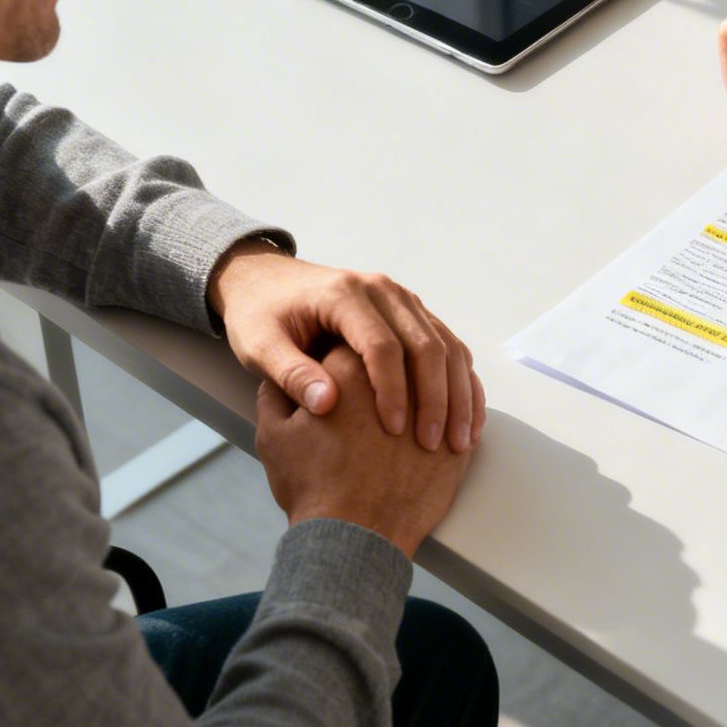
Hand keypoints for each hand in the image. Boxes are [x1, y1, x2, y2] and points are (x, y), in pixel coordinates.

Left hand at [209, 240, 482, 452]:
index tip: (393, 431)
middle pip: (425, 344)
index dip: (392, 391)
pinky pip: (449, 346)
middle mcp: (383, 291)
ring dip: (457, 394)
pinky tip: (465, 418)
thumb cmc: (261, 315)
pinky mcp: (413, 313)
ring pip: (446, 345)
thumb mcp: (260, 345)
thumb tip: (326, 404)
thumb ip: (290, 374)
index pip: (382, 345)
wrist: (267, 281)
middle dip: (435, 398)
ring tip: (459, 439)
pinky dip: (461, 382)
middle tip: (434, 444)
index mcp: (344, 295)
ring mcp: (403, 301)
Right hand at [255, 343, 474, 554]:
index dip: (342, 349)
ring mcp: (437, 408)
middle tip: (377, 381)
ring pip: (443, 377)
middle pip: (403, 352)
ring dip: (431, 381)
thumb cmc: (313, 486)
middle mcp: (400, 378)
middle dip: (393, 363)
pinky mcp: (458, 441)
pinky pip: (467, 411)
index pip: (352, 338)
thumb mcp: (274, 434)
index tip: (339, 362)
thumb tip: (287, 375)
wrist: (355, 538)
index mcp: (351, 366)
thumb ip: (279, 391)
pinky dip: (457, 407)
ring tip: (413, 398)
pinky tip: (443, 415)